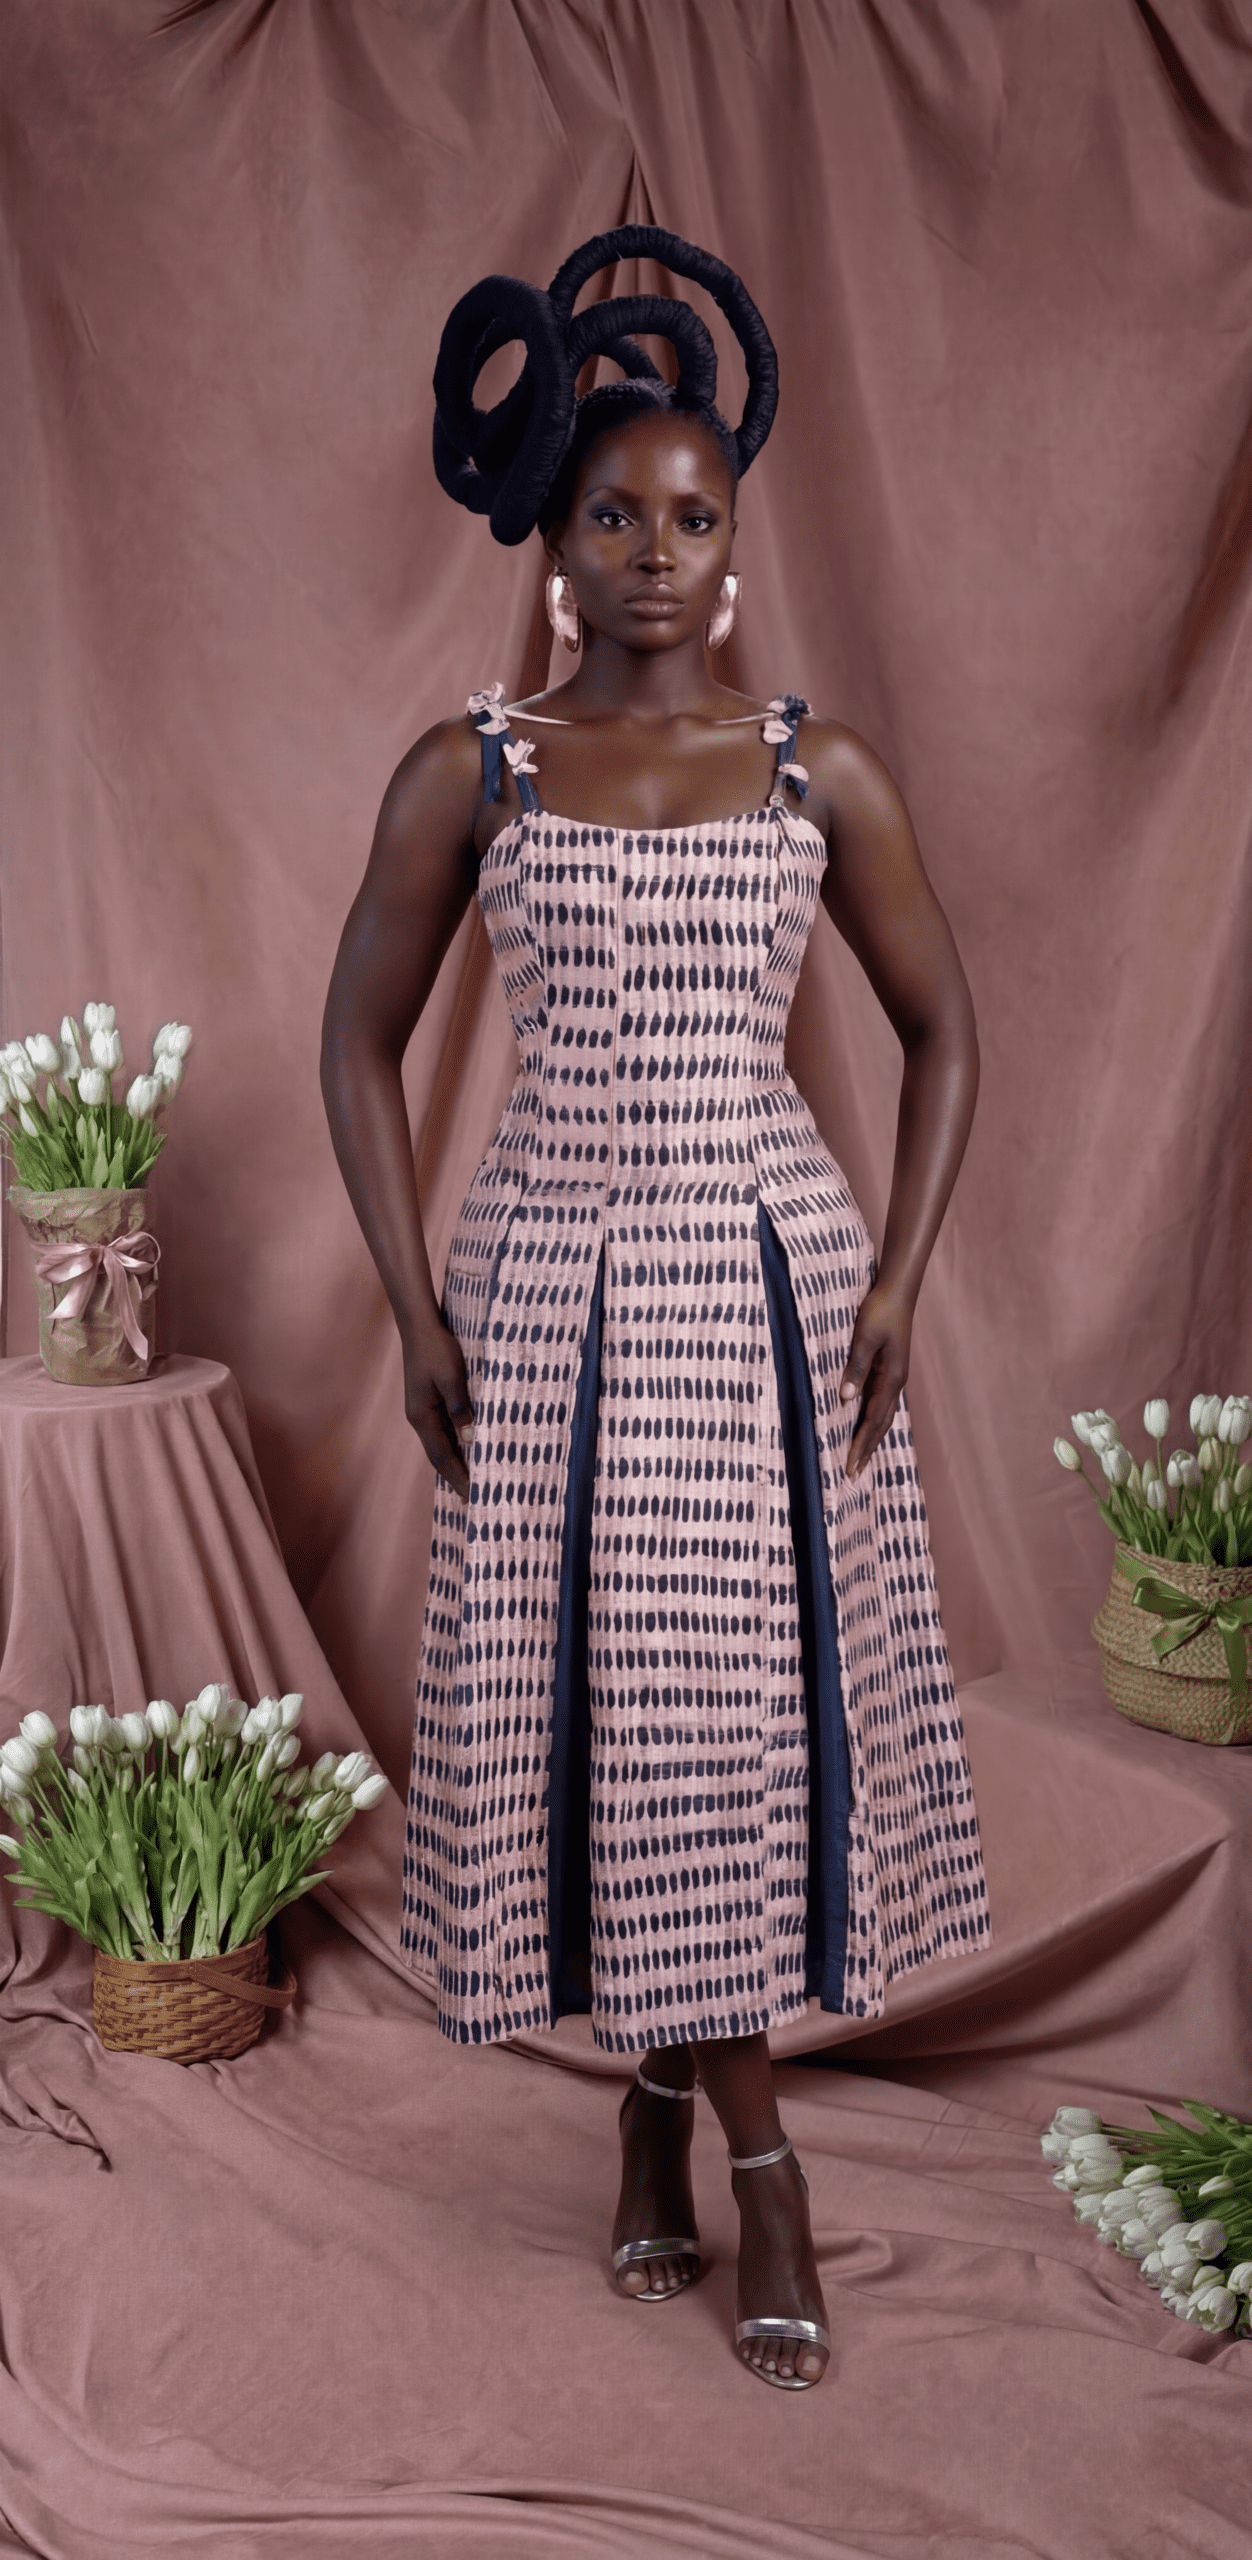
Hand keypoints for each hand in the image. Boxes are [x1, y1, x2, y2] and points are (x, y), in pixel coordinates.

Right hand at [402, 1315, 473, 1499]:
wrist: (419, 1326)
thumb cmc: (437, 1348)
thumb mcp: (452, 1377)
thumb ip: (460, 1408)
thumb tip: (469, 1439)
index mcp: (421, 1416)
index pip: (442, 1456)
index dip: (458, 1477)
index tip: (472, 1496)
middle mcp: (419, 1418)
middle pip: (439, 1455)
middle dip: (456, 1476)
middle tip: (474, 1497)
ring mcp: (422, 1410)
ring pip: (441, 1444)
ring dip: (456, 1462)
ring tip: (473, 1480)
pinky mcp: (428, 1401)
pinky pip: (442, 1430)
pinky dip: (454, 1445)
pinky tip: (467, 1449)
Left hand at [838, 1279, 912, 1478]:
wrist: (898, 1292)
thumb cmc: (880, 1311)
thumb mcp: (864, 1337)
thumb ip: (856, 1367)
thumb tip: (846, 1399)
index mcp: (892, 1378)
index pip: (873, 1420)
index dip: (862, 1444)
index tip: (851, 1467)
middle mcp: (896, 1382)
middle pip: (881, 1424)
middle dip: (867, 1449)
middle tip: (853, 1474)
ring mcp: (894, 1377)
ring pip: (882, 1416)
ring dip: (871, 1438)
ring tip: (860, 1459)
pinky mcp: (889, 1370)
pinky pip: (880, 1403)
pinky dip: (872, 1421)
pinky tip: (865, 1427)